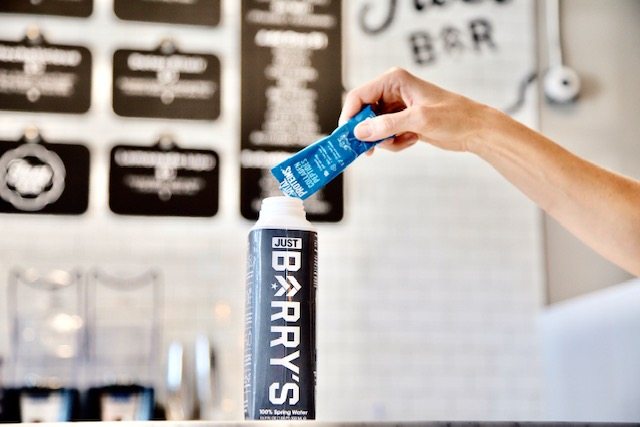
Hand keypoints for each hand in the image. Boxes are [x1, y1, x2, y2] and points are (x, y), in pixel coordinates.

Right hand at [339, 67, 497, 153]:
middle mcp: (393, 91)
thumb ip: (387, 125)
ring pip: (374, 127)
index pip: (359, 96)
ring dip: (385, 139)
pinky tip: (412, 140)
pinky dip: (395, 142)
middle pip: (363, 113)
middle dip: (368, 132)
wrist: (475, 130)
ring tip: (405, 140)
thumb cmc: (454, 117)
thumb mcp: (419, 120)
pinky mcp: (403, 121)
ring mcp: (397, 107)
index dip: (350, 116)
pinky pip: (386, 134)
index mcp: (394, 80)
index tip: (348, 137)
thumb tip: (360, 132)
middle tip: (370, 150)